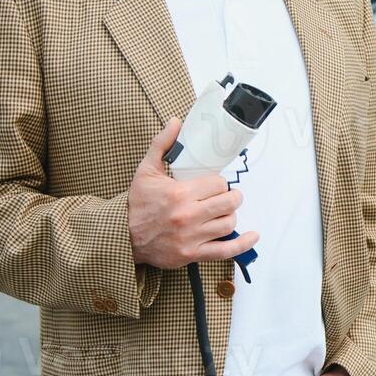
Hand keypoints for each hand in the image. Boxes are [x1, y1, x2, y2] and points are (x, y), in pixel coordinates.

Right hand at [128, 116, 259, 269]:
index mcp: (179, 193)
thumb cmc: (137, 203)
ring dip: (231, 216)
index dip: (220, 183)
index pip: (218, 184)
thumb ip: (162, 144)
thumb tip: (175, 121)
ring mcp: (191, 237)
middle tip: (227, 197)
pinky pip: (225, 251)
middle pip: (229, 203)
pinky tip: (252, 236)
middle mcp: (187, 215)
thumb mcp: (145, 170)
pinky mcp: (192, 254)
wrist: (123, 236)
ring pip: (229, 223)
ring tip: (224, 212)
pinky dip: (242, 244)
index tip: (215, 185)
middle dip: (232, 197)